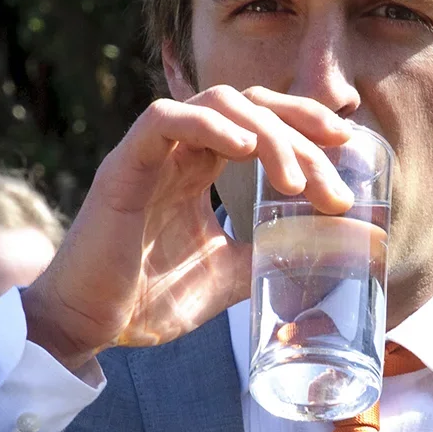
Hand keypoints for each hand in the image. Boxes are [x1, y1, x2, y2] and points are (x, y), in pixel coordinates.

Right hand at [22, 87, 353, 369]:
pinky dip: (211, 124)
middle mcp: (177, 151)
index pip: (260, 119)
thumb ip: (264, 255)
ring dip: (267, 132)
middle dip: (299, 130)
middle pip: (249, 103)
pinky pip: (165, 119)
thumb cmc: (144, 301)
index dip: (305, 121)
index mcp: (198, 168)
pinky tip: (245, 148)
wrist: (85, 329)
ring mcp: (149, 154)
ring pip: (217, 102)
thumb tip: (323, 253)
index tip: (346, 147)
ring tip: (294, 179)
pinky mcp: (123, 167)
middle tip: (332, 178)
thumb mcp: (225, 276)